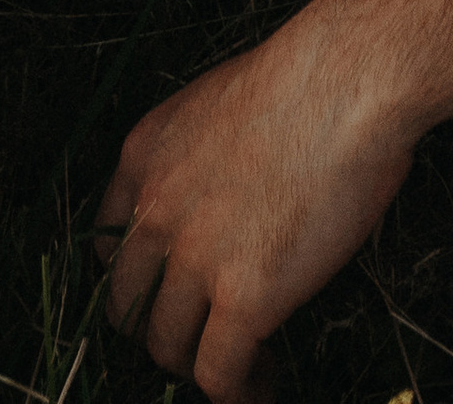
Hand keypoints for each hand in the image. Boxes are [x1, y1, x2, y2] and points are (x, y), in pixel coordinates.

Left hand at [95, 0, 415, 401]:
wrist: (343, 80)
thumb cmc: (308, 79)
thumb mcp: (219, 103)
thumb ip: (203, 156)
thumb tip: (230, 194)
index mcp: (143, 155)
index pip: (109, 243)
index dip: (138, 280)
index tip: (169, 293)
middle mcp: (155, 210)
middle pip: (126, 305)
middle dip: (160, 329)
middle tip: (202, 336)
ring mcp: (194, 257)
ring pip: (166, 346)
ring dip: (199, 365)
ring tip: (242, 367)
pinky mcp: (243, 298)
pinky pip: (218, 374)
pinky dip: (236, 392)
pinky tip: (261, 386)